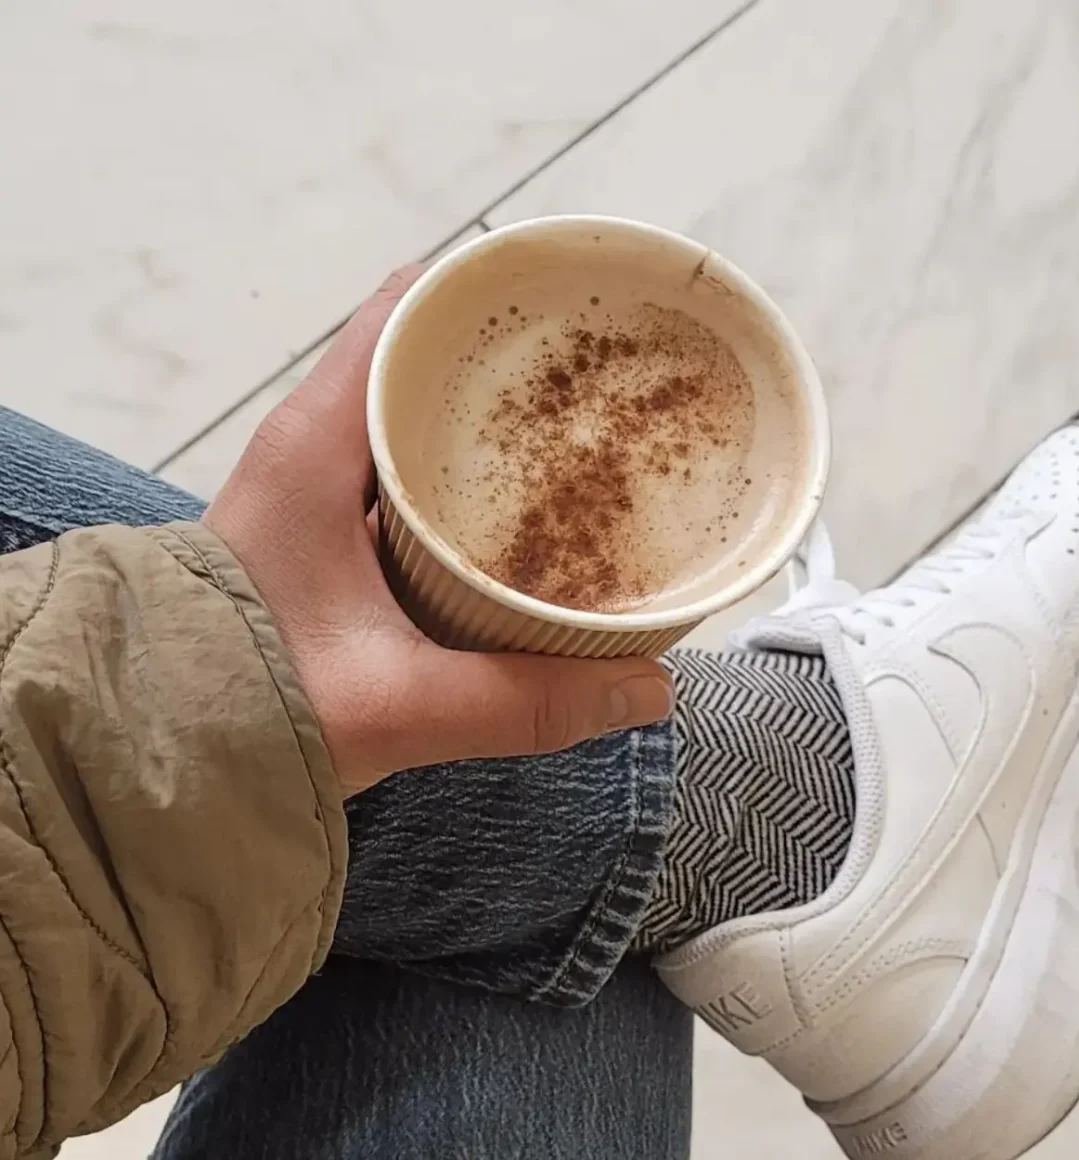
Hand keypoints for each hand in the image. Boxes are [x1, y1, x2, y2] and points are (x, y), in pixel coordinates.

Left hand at [204, 267, 673, 795]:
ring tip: (582, 434)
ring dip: (490, 416)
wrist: (156, 747)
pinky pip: (406, 463)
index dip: (496, 289)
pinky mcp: (323, 522)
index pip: (407, 309)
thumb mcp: (398, 702)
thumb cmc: (252, 704)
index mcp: (319, 442)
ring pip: (416, 410)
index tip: (579, 298)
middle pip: (424, 352)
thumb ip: (524, 701)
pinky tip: (519, 509)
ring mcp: (316, 479)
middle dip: (513, 357)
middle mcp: (315, 439)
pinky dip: (463, 467)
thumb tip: (652, 688)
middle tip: (605, 380)